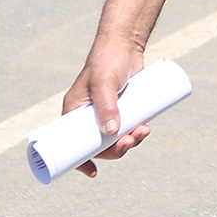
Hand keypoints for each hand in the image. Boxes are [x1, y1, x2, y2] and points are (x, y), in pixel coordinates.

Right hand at [62, 37, 151, 176]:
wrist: (126, 43)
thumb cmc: (108, 60)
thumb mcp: (104, 83)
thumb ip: (107, 105)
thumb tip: (112, 133)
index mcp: (74, 112)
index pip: (71, 144)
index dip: (81, 161)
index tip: (92, 173)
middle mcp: (88, 115)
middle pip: (99, 144)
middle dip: (116, 149)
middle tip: (132, 140)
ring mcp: (106, 111)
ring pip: (116, 137)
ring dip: (130, 140)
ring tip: (145, 131)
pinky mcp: (122, 106)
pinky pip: (126, 126)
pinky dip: (135, 131)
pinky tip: (145, 129)